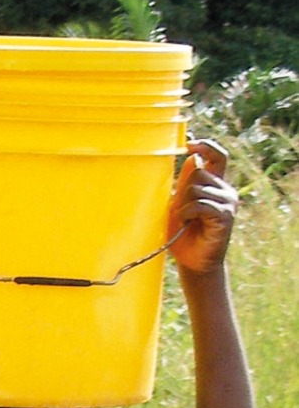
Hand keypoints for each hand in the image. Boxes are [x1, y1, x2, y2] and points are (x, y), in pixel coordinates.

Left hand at [168, 139, 237, 274]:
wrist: (193, 263)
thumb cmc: (184, 235)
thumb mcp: (179, 204)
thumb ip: (185, 183)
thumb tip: (191, 158)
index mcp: (215, 184)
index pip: (217, 156)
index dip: (205, 147)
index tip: (189, 144)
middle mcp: (225, 190)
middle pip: (197, 172)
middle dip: (182, 191)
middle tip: (180, 211)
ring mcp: (228, 202)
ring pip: (196, 188)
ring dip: (183, 205)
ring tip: (185, 221)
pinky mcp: (226, 215)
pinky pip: (201, 204)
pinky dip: (188, 213)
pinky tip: (187, 223)